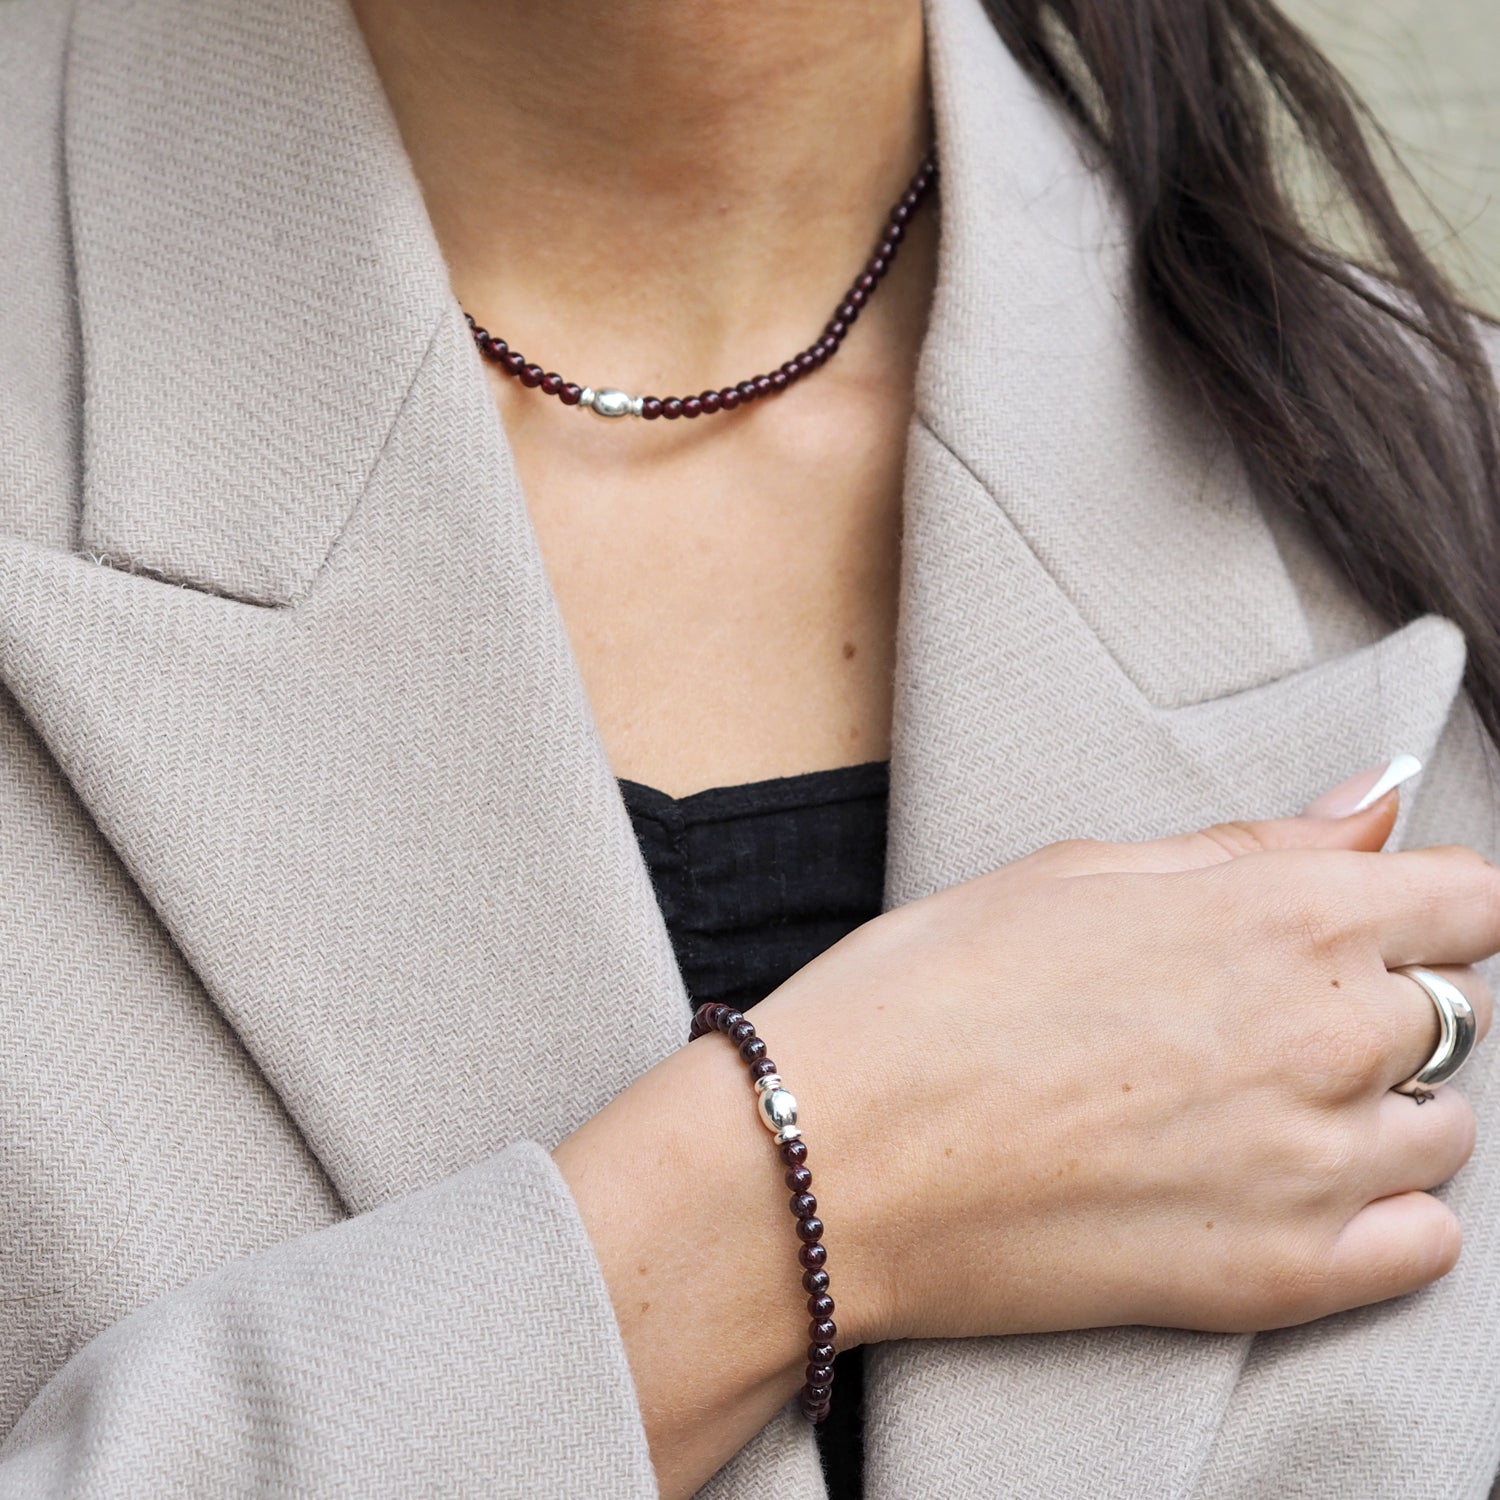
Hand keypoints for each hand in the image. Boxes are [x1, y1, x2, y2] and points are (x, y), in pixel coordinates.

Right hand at [556, 763, 1496, 1497]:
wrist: (832, 1150)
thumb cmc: (929, 989)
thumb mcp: (1077, 872)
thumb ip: (1247, 846)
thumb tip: (1370, 808)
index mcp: (1282, 915)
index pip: (1472, 900)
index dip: (1424, 903)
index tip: (1370, 918)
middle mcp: (1329, 1037)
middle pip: (1458, 1008)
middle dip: (1383, 997)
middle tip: (1260, 1011)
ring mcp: (1315, 1168)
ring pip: (1444, 1128)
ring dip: (1380, 1108)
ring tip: (1254, 1105)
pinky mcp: (1282, 1278)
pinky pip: (1421, 1244)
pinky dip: (1378, 1215)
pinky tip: (1279, 1186)